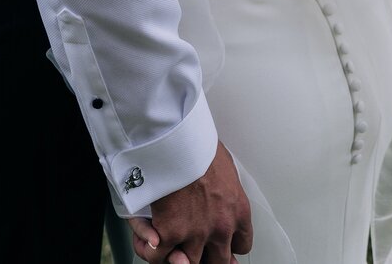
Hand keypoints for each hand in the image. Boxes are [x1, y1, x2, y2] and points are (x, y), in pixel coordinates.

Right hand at [127, 140, 251, 263]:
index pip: (242, 244)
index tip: (222, 244)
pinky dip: (151, 252)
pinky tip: (149, 242)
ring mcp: (196, 233)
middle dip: (208, 257)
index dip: (229, 245)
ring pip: (190, 263)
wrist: (178, 139)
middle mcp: (221, 227)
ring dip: (179, 256)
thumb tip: (221, 184)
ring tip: (170, 246)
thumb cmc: (198, 142)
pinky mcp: (170, 233)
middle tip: (194, 247)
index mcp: (238, 210)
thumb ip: (227, 184)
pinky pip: (158, 256)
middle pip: (219, 261)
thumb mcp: (226, 163)